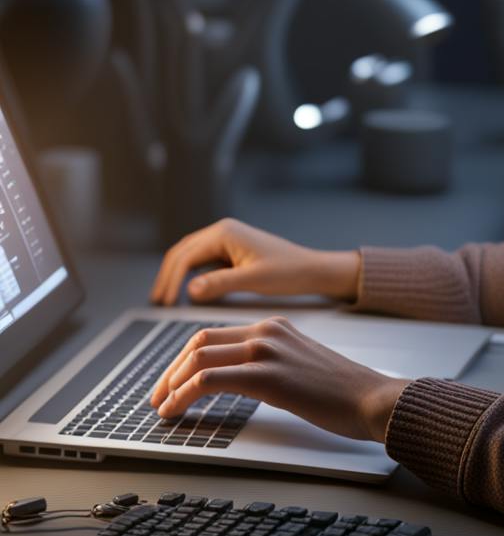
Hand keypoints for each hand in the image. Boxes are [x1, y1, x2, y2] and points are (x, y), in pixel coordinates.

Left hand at [148, 317, 410, 442]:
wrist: (372, 397)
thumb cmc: (343, 391)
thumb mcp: (301, 364)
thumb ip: (273, 362)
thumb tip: (241, 380)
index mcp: (275, 326)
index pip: (214, 335)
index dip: (184, 360)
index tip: (170, 384)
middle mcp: (267, 330)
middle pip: (199, 341)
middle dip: (170, 371)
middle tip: (158, 397)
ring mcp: (267, 350)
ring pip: (198, 357)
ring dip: (171, 384)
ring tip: (162, 407)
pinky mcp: (268, 375)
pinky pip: (210, 380)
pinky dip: (183, 395)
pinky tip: (176, 411)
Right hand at [150, 218, 359, 305]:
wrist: (312, 270)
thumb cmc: (289, 272)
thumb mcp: (254, 279)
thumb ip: (220, 283)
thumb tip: (189, 290)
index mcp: (225, 232)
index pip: (186, 256)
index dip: (171, 280)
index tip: (165, 303)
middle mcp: (222, 232)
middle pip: (182, 253)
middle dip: (167, 276)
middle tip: (158, 302)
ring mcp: (226, 240)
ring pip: (190, 256)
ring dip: (176, 275)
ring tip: (166, 299)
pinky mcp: (231, 251)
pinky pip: (203, 261)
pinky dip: (191, 275)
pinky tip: (187, 293)